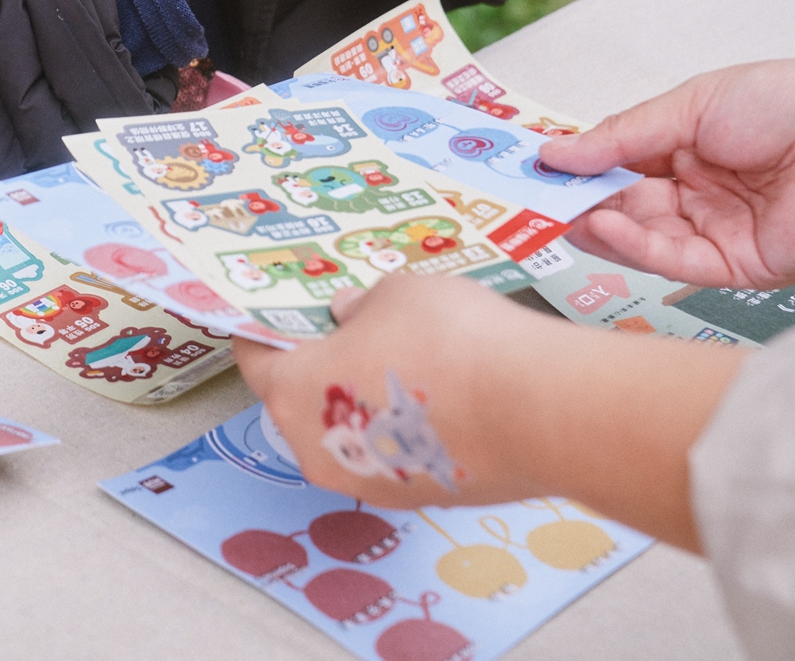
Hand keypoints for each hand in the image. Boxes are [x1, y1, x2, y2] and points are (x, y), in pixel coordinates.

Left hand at [234, 277, 549, 509]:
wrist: (538, 410)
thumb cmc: (450, 340)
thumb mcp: (396, 294)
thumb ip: (361, 307)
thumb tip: (348, 317)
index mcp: (293, 395)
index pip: (256, 363)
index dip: (265, 334)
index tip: (275, 319)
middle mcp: (320, 451)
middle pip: (301, 404)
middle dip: (321, 371)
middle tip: (353, 334)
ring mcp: (370, 484)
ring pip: (351, 435)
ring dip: (366, 404)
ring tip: (408, 365)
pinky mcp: (421, 499)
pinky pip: (396, 457)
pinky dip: (406, 432)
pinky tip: (443, 400)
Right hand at [542, 53, 794, 288]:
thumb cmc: (789, 102)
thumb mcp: (686, 106)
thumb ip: (619, 138)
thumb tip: (555, 153)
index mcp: (685, 154)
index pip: (615, 170)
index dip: (574, 172)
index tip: (530, 170)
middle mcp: (697, 198)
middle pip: (621, 209)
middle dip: (576, 204)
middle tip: (529, 199)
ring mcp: (715, 235)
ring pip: (640, 241)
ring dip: (599, 226)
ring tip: (562, 211)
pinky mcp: (737, 268)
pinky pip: (674, 264)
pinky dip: (635, 248)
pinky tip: (606, 224)